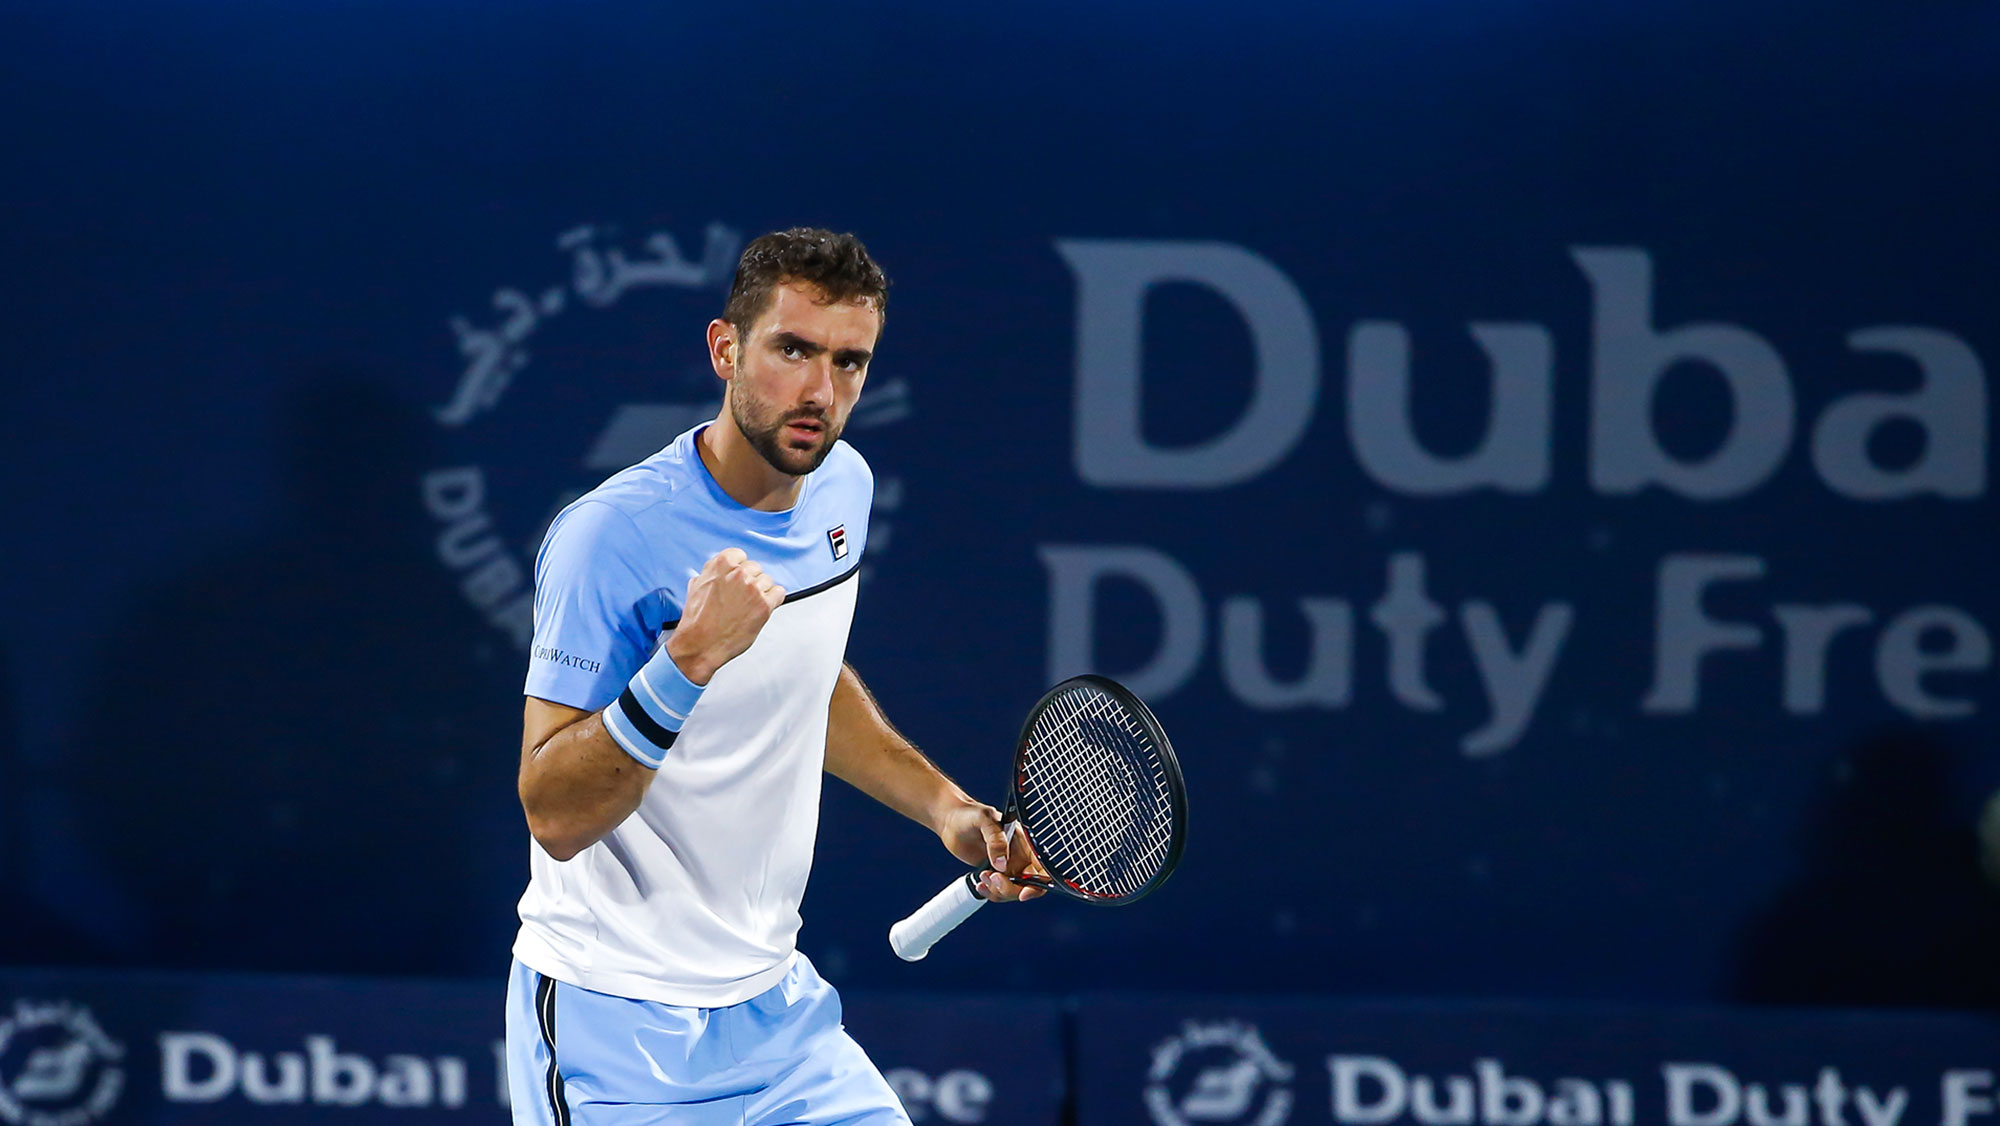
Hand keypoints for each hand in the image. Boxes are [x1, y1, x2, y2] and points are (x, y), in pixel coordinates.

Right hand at [666, 549, 784, 684]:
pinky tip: (761, 608)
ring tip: (747, 606)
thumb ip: (711, 573)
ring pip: (767, 580)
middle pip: (755, 568)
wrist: (701, 644)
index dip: (738, 569)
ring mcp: (753, 589)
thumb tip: (717, 569)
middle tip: (741, 597)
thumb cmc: (697, 620)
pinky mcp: (764, 605)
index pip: (741, 555)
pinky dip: (773, 600)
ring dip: (761, 591)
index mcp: (721, 564)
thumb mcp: (696, 587)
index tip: (737, 578)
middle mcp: (739, 573)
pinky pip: (779, 593)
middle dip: (749, 581)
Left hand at [935, 800, 1044, 902]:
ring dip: (998, 890)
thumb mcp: (984, 820)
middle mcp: (1019, 857)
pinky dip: (989, 892)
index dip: (1040, 883)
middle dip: (1012, 889)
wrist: (950, 821)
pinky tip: (980, 883)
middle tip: (993, 877)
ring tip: (983, 875)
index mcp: (1025, 842)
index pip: (1042, 867)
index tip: (1024, 892)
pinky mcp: (992, 873)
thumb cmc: (970, 814)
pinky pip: (997, 891)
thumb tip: (1002, 865)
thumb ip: (995, 840)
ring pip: (1012, 891)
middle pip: (1028, 885)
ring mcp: (1006, 867)